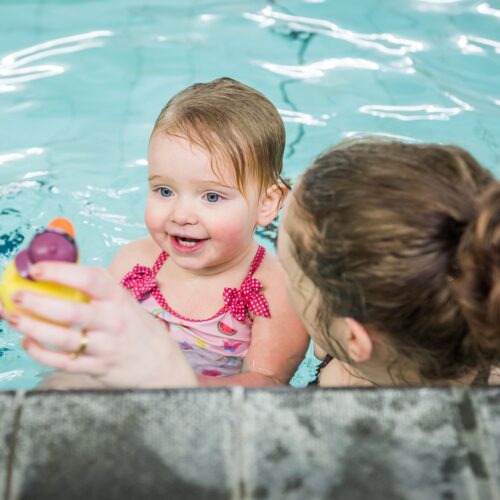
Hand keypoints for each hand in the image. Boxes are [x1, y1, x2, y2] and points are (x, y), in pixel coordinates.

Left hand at [8, 262, 197, 387]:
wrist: (157, 361)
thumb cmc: (133, 325)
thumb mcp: (122, 300)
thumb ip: (96, 286)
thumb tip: (55, 268)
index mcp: (118, 298)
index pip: (90, 280)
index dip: (61, 272)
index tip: (36, 269)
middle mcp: (113, 321)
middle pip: (71, 311)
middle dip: (38, 302)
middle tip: (16, 295)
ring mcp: (105, 346)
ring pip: (63, 339)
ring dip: (33, 328)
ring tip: (13, 318)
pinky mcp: (97, 368)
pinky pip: (63, 362)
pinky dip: (41, 353)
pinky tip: (28, 343)